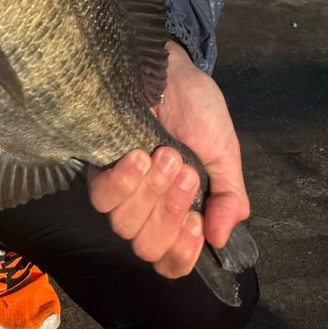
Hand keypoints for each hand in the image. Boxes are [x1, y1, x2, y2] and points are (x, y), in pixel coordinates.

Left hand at [87, 40, 249, 279]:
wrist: (171, 68)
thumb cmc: (197, 109)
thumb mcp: (223, 153)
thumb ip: (228, 197)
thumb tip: (221, 239)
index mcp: (179, 211)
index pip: (170, 260)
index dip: (181, 254)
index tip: (198, 224)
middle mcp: (147, 207)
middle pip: (146, 246)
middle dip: (171, 212)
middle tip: (186, 172)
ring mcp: (121, 188)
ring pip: (123, 223)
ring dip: (152, 192)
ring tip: (167, 155)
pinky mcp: (99, 165)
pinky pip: (102, 196)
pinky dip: (123, 181)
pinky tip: (138, 157)